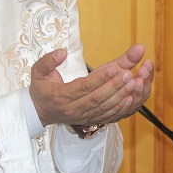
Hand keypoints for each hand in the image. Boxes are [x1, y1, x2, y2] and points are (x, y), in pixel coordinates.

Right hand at [29, 44, 153, 126]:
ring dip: (121, 96)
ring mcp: (83, 117)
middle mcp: (73, 109)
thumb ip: (48, 60)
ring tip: (135, 82)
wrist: (39, 112)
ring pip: (105, 108)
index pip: (84, 87)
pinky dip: (120, 108)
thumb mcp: (37, 72)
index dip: (101, 78)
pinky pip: (107, 116)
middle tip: (130, 74)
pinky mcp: (90, 120)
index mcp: (61, 96)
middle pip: (98, 99)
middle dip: (115, 86)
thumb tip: (62, 52)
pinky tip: (131, 98)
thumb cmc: (41, 89)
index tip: (115, 67)